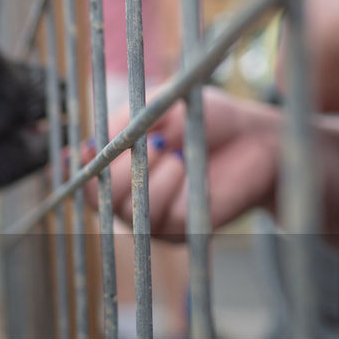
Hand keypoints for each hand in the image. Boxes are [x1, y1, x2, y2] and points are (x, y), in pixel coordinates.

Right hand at [80, 87, 280, 240]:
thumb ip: (124, 124)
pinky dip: (174, 190)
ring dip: (150, 179)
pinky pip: (162, 218)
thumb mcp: (160, 106)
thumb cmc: (208, 118)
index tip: (89, 148)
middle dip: (121, 169)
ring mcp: (152, 217)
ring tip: (176, 155)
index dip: (80, 167)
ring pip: (128, 211)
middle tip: (155, 145)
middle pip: (98, 198)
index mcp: (118, 166)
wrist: (259, 137)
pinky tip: (188, 170)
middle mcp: (129, 196)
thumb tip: (87, 146)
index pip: (83, 177)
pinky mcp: (181, 231)